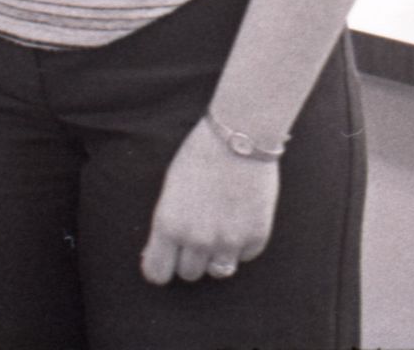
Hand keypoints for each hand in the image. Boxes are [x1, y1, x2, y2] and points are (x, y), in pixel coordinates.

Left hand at [140, 120, 278, 284]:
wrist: (240, 138)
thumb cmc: (199, 157)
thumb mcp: (171, 190)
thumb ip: (168, 224)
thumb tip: (161, 252)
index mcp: (168, 225)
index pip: (156, 273)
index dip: (159, 268)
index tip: (164, 260)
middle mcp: (197, 239)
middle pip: (189, 274)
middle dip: (189, 258)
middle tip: (195, 235)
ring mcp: (229, 241)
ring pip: (218, 272)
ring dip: (215, 257)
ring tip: (217, 229)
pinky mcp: (256, 238)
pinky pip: (244, 256)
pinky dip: (241, 244)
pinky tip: (239, 218)